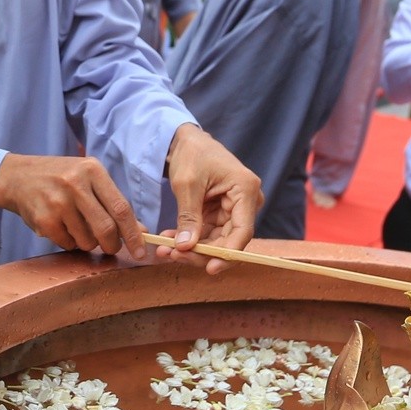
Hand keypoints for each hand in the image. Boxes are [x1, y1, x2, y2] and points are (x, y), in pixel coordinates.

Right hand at [0, 153, 145, 258]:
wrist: (18, 177)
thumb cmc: (60, 178)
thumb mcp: (88, 179)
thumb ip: (113, 203)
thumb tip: (142, 232)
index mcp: (92, 171)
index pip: (121, 208)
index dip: (133, 233)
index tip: (141, 251)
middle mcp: (75, 184)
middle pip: (106, 228)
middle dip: (112, 245)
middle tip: (110, 247)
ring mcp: (58, 202)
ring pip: (87, 240)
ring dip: (87, 243)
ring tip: (77, 228)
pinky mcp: (44, 219)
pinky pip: (68, 244)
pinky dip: (69, 243)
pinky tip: (61, 227)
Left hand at [152, 124, 261, 272]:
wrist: (186, 141)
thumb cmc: (191, 154)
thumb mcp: (187, 185)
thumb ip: (188, 217)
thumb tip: (186, 247)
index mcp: (245, 190)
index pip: (242, 231)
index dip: (228, 254)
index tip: (209, 268)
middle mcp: (246, 202)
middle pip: (229, 241)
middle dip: (201, 253)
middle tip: (173, 255)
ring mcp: (234, 209)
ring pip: (217, 242)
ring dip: (191, 249)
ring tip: (165, 250)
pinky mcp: (220, 214)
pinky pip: (208, 234)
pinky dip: (189, 240)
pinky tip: (168, 242)